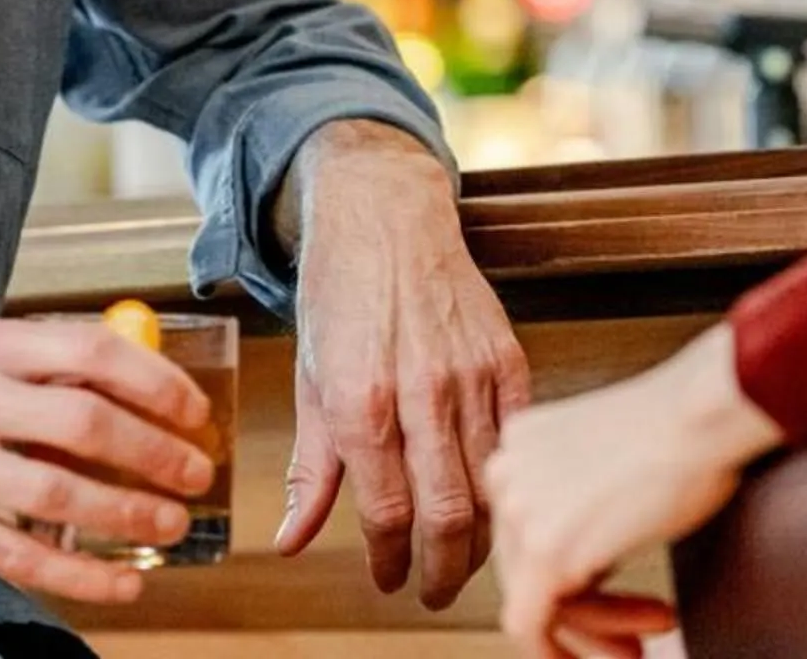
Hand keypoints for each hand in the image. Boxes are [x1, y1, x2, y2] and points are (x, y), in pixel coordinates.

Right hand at [0, 315, 217, 605]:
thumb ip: (43, 364)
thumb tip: (138, 384)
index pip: (91, 352)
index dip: (154, 382)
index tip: (193, 411)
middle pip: (83, 422)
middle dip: (153, 451)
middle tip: (196, 473)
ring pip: (56, 491)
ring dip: (127, 512)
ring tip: (170, 523)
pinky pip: (19, 554)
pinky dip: (80, 573)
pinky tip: (124, 581)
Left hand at [272, 122, 530, 608]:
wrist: (385, 216)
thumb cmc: (340, 294)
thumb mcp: (309, 380)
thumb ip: (309, 469)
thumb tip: (290, 540)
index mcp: (361, 400)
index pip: (386, 512)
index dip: (389, 560)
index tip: (388, 577)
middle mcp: (419, 390)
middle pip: (446, 512)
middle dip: (443, 569)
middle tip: (434, 589)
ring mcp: (470, 374)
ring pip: (490, 484)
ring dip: (480, 537)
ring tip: (465, 557)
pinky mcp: (507, 357)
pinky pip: (516, 438)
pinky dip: (508, 478)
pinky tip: (495, 497)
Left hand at [489, 324, 784, 658]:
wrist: (703, 413)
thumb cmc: (683, 427)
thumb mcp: (609, 460)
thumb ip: (581, 496)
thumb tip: (586, 561)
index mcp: (520, 444)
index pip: (527, 529)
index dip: (570, 573)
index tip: (610, 592)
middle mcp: (506, 470)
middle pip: (526, 566)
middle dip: (583, 609)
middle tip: (631, 635)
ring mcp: (519, 510)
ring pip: (533, 598)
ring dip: (596, 630)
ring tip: (641, 644)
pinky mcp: (545, 550)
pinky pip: (531, 625)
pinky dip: (568, 653)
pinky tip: (626, 649)